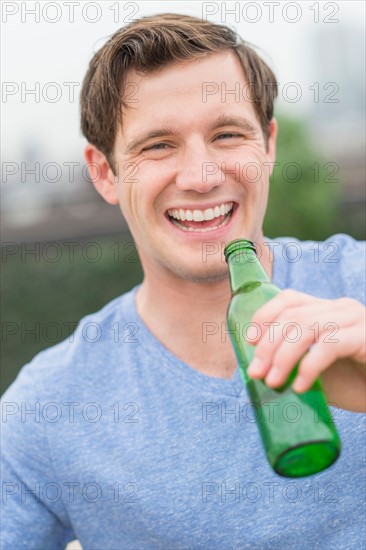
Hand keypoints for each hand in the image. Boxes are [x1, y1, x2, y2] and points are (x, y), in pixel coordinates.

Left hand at [246, 289, 365, 398]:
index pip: (289, 299)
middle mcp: (340, 308)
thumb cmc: (355, 384)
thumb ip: (291, 364)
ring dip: (283, 356)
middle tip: (256, 374)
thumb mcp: (315, 371)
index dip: (264, 316)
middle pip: (292, 315)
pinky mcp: (365, 337)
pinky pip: (328, 345)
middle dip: (267, 344)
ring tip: (273, 382)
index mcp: (326, 310)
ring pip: (306, 327)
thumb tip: (255, 371)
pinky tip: (301, 386)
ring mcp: (355, 320)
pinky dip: (309, 366)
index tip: (248, 342)